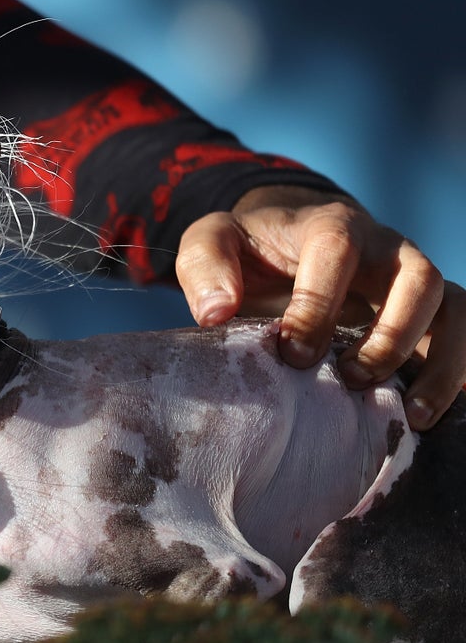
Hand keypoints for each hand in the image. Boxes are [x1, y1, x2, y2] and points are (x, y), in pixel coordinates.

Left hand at [175, 184, 465, 430]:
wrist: (285, 247)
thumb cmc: (249, 251)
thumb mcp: (211, 243)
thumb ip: (204, 267)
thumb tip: (215, 313)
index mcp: (328, 226)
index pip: (335, 251)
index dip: (318, 302)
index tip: (292, 351)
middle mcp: (384, 248)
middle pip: (417, 277)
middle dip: (390, 334)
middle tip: (350, 380)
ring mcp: (413, 279)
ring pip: (453, 307)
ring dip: (438, 362)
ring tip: (407, 415)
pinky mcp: (430, 311)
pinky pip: (463, 332)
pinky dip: (454, 374)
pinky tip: (422, 416)